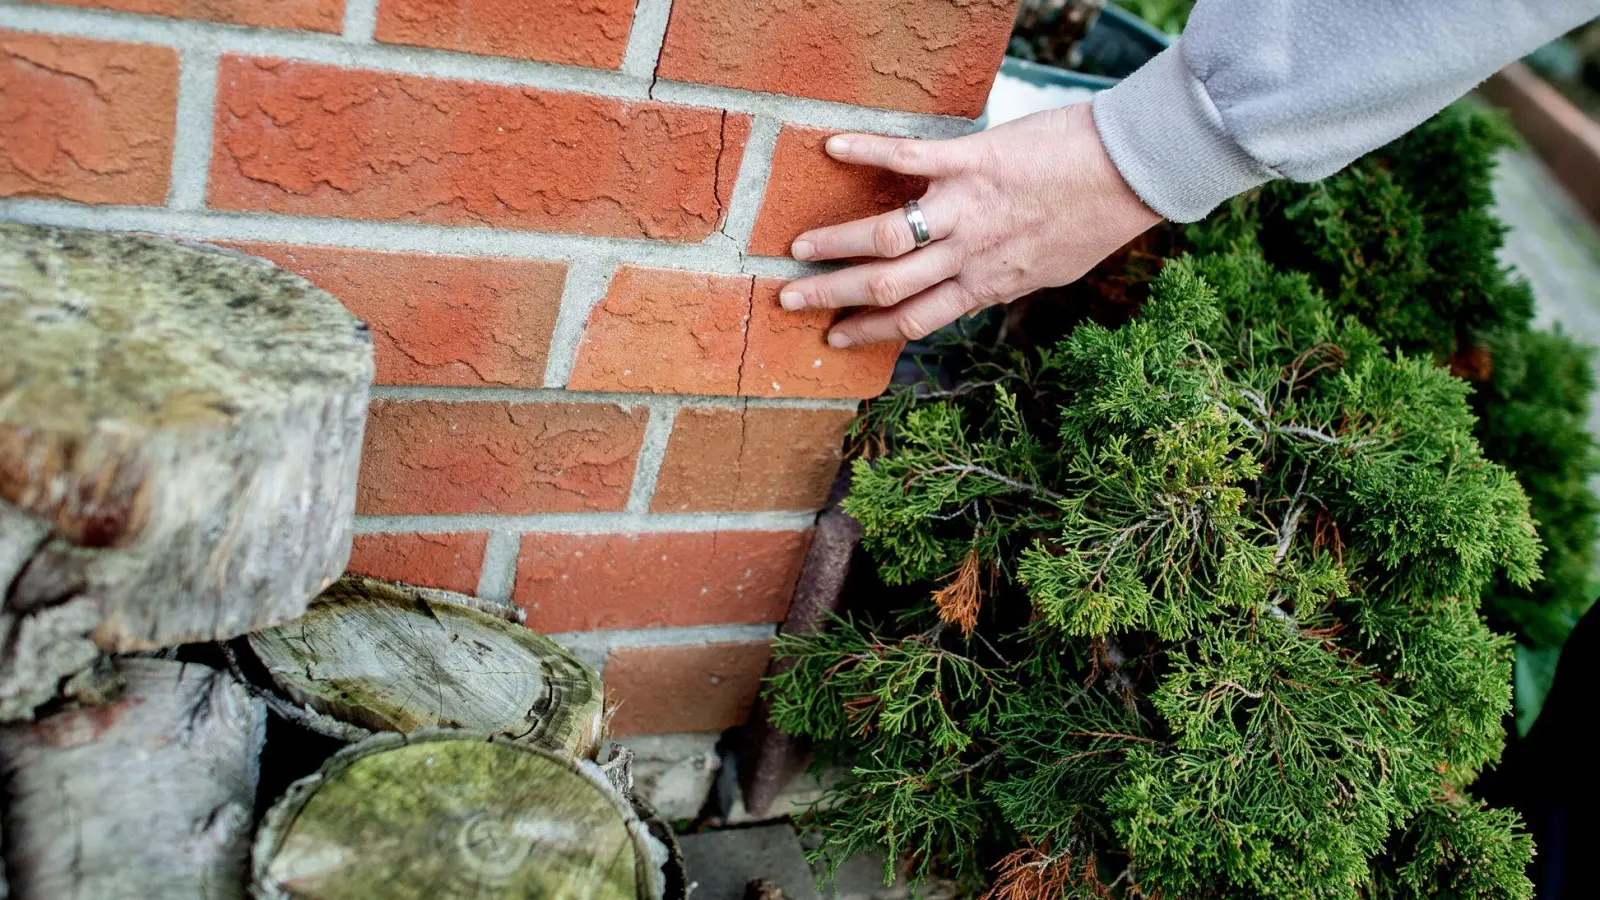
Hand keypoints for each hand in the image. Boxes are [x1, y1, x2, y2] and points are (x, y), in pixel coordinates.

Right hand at [779, 103, 1162, 347]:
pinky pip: (909, 160)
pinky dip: (868, 152)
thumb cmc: (1096, 219)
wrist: (1133, 170)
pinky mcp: (972, 160)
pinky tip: (833, 147)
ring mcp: (967, 208)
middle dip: (833, 297)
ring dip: (835, 243)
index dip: (869, 333)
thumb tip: (975, 290)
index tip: (834, 337)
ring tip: (799, 245)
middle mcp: (970, 254)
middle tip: (789, 297)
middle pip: (886, 286)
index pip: (915, 321)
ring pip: (886, 237)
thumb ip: (1003, 279)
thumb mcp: (1049, 270)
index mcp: (988, 284)